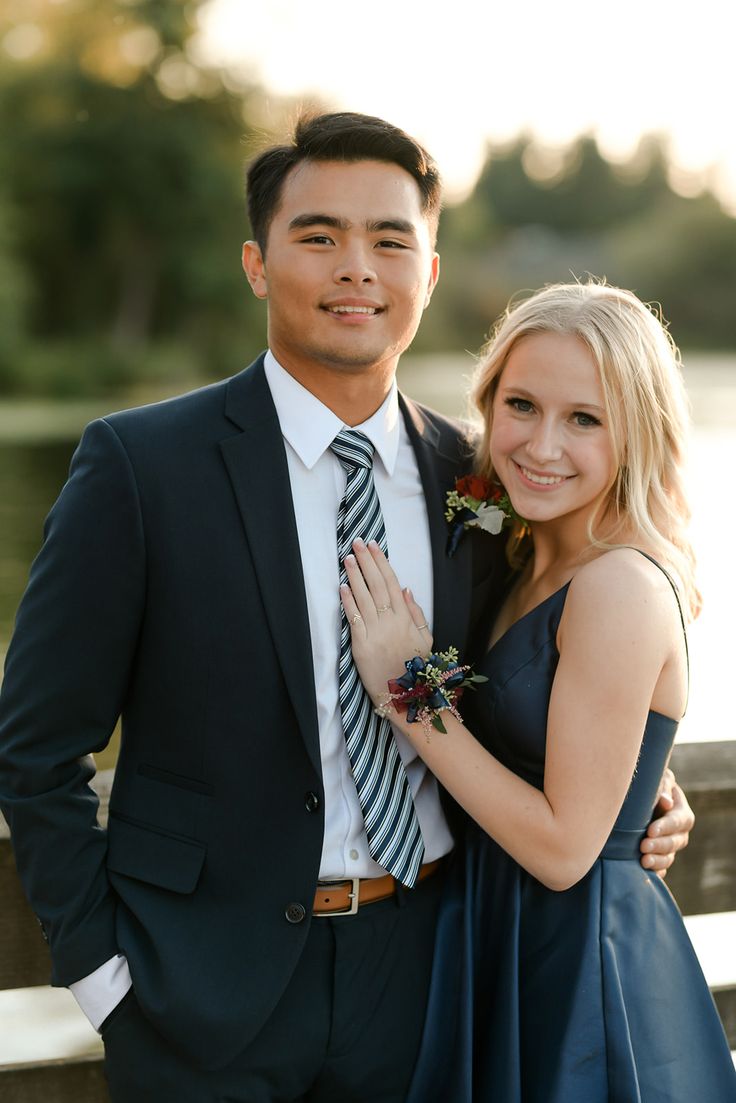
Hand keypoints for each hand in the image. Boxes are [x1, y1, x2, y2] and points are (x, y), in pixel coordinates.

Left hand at [340, 540, 432, 705]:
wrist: (406, 697)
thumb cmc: (417, 668)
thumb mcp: (426, 639)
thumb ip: (416, 613)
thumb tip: (405, 589)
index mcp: (406, 618)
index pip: (391, 582)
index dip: (382, 562)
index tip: (374, 546)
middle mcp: (391, 621)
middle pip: (376, 584)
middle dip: (366, 561)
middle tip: (357, 543)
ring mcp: (375, 632)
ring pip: (364, 597)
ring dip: (354, 575)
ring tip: (347, 558)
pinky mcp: (361, 645)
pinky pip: (354, 618)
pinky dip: (348, 600)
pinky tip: (343, 586)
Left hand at [639, 768, 693, 877]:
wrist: (641, 797)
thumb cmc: (651, 784)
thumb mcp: (659, 779)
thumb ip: (663, 787)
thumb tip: (666, 802)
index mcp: (682, 813)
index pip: (677, 822)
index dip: (665, 827)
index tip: (650, 830)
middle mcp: (679, 833)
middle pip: (674, 843)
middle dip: (659, 846)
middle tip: (643, 846)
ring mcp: (670, 847)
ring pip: (668, 858)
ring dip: (657, 861)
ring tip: (643, 861)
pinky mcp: (660, 857)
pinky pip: (661, 869)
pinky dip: (654, 872)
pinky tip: (643, 872)